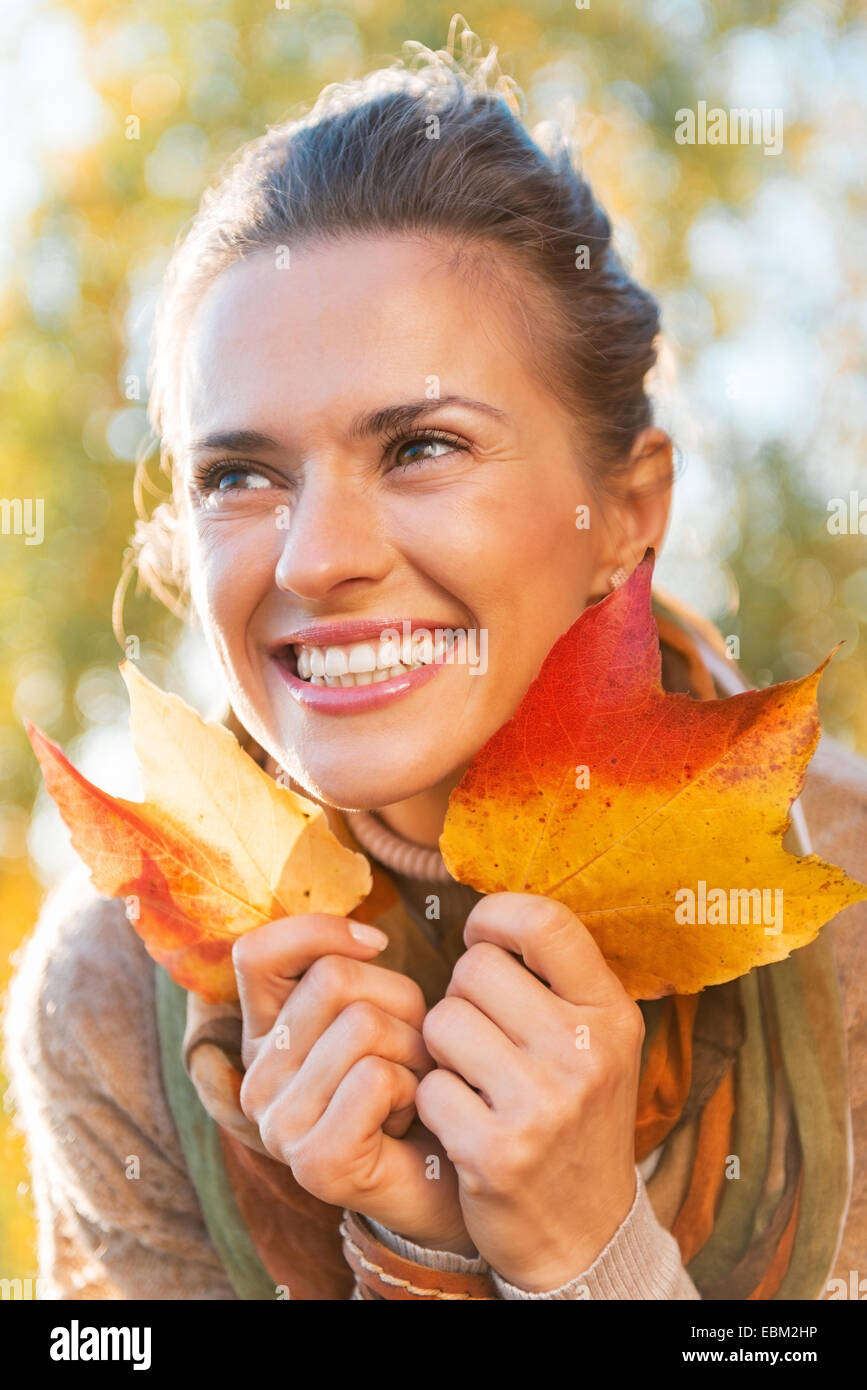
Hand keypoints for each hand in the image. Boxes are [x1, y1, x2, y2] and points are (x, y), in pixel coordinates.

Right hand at [233, 914, 471, 1251]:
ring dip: (413, 1047)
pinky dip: (413, 1087)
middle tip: (412, 1050)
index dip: (320, 932)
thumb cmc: (421, 1083)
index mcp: (264, 1037)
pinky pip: (376, 1077)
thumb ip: (353, 970)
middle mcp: (256, 1080)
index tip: (377, 944)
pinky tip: (412, 1116)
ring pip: (361, 1024)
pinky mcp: (314, 1161)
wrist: (455, 1179)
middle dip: (399, 1001)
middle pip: (332, 979)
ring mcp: (279, 1126)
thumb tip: (370, 937)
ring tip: (414, 1083)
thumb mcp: (383, 1010)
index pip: (257, 954)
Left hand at [415, 892, 644, 1290]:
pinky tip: (463, 1124)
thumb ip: (557, 980)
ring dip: (442, 1050)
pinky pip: (429, 1087)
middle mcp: (586, 1054)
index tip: (484, 941)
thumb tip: (489, 910)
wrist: (585, 1234)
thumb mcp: (597, 1044)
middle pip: (474, 968)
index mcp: (612, 1015)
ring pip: (442, 1022)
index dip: (495, 918)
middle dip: (461, 996)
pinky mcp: (499, 1152)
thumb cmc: (576, 1118)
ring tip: (472, 1078)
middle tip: (480, 1037)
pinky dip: (433, 1104)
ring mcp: (545, 1105)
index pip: (545, 922)